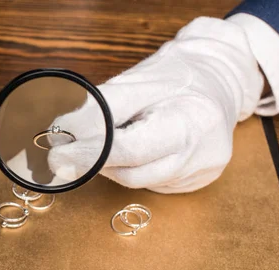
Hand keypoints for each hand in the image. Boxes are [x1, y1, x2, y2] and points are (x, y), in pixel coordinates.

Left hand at [48, 17, 263, 192]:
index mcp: (190, 120)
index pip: (129, 149)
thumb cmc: (175, 77)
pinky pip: (152, 183)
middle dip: (96, 161)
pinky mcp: (197, 183)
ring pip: (138, 181)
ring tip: (114, 140)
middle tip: (67, 152)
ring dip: (113, 166)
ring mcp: (202, 172)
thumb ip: (100, 110)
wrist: (219, 81)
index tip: (59, 152)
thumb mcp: (137, 82)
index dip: (89, 153)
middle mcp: (201, 153)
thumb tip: (62, 135)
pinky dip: (135, 169)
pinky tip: (140, 149)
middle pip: (131, 172)